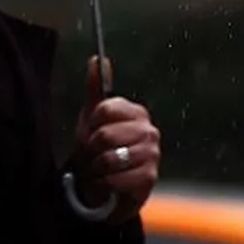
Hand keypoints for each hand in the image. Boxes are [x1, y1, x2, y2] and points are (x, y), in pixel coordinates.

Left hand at [70, 55, 160, 221]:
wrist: (103, 184)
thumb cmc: (97, 148)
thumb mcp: (91, 117)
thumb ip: (95, 87)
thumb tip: (97, 58)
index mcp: (134, 112)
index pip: (105, 109)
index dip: (90, 123)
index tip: (91, 131)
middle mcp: (148, 130)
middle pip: (105, 135)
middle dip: (92, 149)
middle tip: (94, 154)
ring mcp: (152, 154)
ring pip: (111, 158)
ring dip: (98, 167)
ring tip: (101, 168)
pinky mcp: (150, 178)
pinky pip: (118, 179)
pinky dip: (106, 183)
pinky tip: (109, 182)